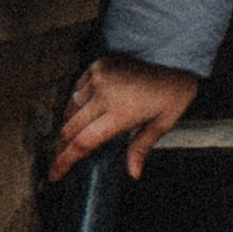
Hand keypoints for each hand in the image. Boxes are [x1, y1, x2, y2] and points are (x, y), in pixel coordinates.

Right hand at [49, 55, 197, 184]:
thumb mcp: (162, 124)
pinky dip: (76, 102)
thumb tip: (133, 173)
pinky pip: (78, 88)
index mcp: (120, 112)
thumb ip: (141, 147)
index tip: (55, 174)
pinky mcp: (99, 65)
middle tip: (58, 160)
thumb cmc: (173, 93)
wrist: (177, 58)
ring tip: (68, 139)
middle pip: (70, 128)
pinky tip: (81, 112)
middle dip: (61, 148)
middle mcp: (105, 94)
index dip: (65, 161)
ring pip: (71, 108)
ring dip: (68, 125)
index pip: (83, 142)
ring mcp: (99, 77)